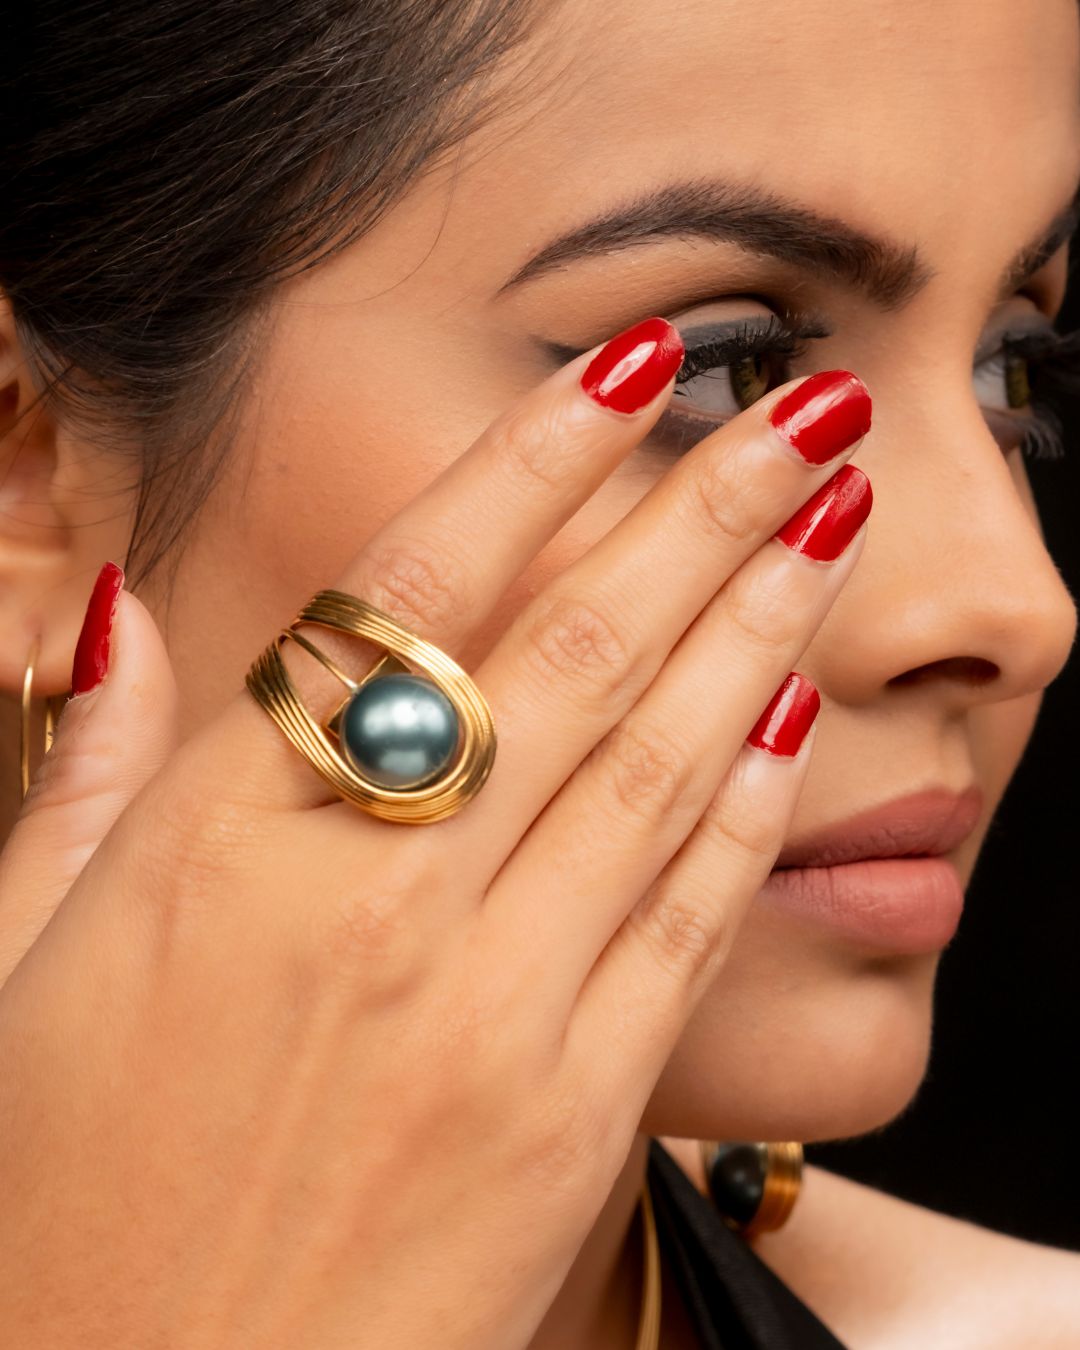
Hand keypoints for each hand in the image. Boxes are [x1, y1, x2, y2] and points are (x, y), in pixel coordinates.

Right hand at [0, 317, 870, 1348]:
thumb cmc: (55, 1195)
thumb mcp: (18, 961)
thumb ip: (90, 775)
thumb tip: (114, 616)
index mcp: (223, 837)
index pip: (411, 591)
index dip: (534, 459)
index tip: (630, 368)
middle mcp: (371, 896)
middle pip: (576, 651)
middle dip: (707, 509)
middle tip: (808, 413)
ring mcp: (487, 1004)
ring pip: (655, 763)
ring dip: (758, 623)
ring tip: (829, 521)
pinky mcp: (570, 1109)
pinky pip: (682, 916)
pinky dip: (748, 803)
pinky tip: (798, 709)